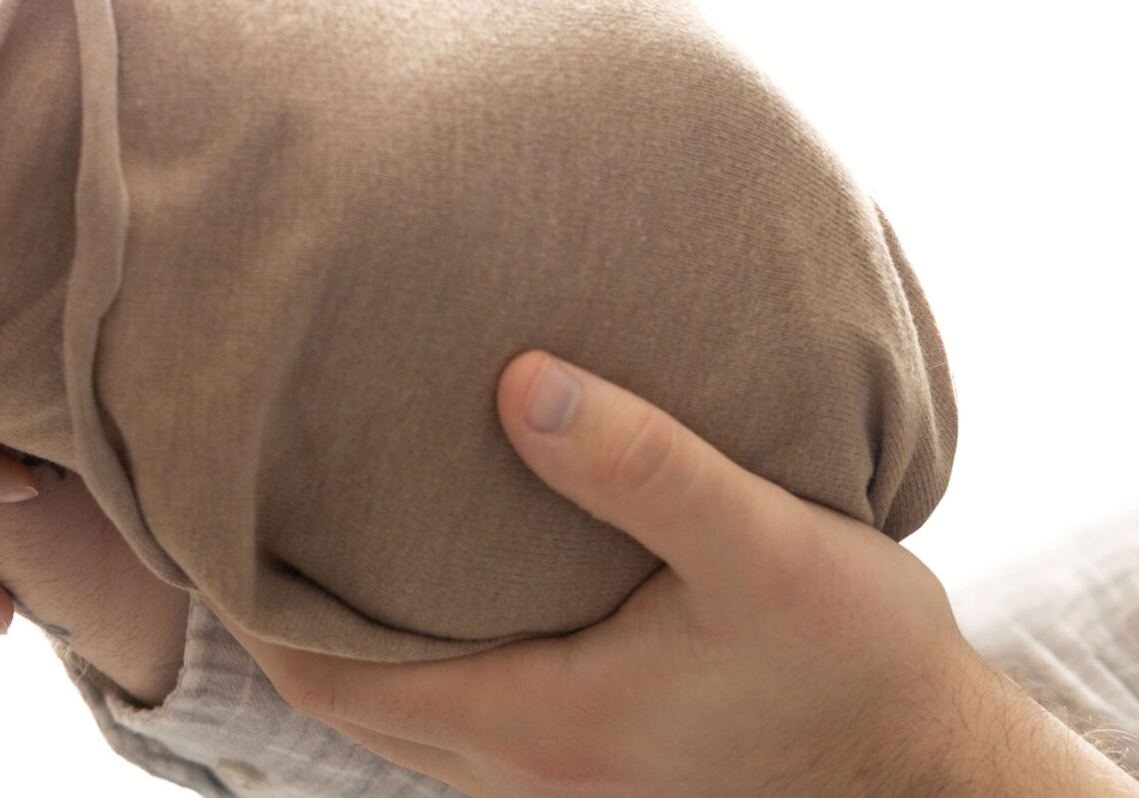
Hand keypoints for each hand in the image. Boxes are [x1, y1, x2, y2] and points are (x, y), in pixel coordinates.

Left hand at [221, 353, 1138, 797]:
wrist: (938, 775)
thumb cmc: (858, 668)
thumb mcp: (766, 549)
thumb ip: (645, 466)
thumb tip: (520, 379)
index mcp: (535, 719)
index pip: (322, 672)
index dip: (244, 598)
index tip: (200, 497)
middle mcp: (524, 765)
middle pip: (337, 695)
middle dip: (274, 604)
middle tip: (238, 484)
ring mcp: (557, 775)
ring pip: (398, 707)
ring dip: (346, 627)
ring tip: (314, 512)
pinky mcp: (598, 760)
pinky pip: (460, 710)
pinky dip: (416, 647)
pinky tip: (435, 566)